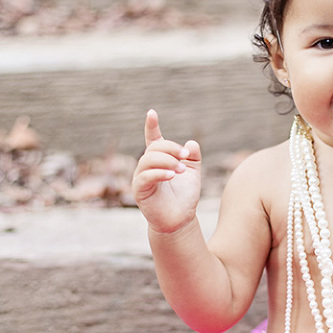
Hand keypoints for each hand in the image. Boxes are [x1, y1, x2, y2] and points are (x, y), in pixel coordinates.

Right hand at [131, 109, 201, 233]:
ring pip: (148, 160)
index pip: (153, 139)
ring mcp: (141, 178)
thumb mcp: (193, 173)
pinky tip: (172, 175)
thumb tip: (191, 143)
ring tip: (181, 170)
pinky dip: (159, 173)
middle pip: (154, 148)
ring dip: (167, 161)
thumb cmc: (184, 196)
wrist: (180, 220)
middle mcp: (147, 166)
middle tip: (186, 157)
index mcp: (159, 160)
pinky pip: (145, 177)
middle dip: (171, 149)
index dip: (151, 126)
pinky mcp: (139, 191)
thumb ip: (193, 157)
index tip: (152, 113)